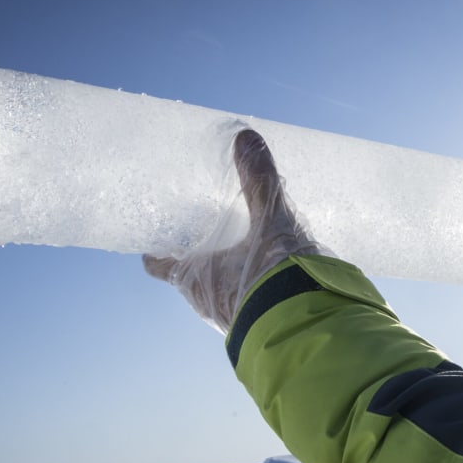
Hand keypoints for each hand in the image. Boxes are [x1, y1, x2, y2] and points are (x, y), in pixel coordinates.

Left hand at [144, 129, 326, 333]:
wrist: (307, 326)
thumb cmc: (274, 276)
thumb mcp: (269, 221)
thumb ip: (259, 182)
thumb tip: (245, 137)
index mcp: (193, 276)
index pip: (157, 264)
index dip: (154, 250)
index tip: (157, 236)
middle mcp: (205, 301)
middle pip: (189, 275)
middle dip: (198, 256)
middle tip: (209, 232)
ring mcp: (232, 316)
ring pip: (219, 291)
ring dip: (227, 274)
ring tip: (245, 249)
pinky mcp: (260, 324)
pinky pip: (248, 302)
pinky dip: (252, 287)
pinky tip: (272, 273)